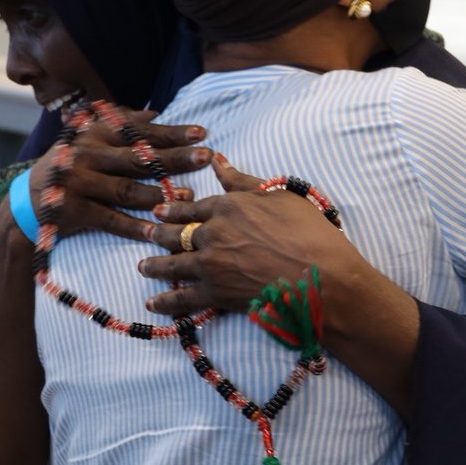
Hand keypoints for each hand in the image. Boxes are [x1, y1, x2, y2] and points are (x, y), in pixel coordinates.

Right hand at [26, 107, 210, 241]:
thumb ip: (120, 124)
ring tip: (188, 196)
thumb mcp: (90, 137)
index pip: (140, 132)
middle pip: (139, 159)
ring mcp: (80, 183)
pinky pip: (111, 220)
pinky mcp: (75, 211)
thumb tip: (155, 111)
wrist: (29, 199)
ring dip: (159, 195)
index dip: (171, 133)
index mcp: (96, 134)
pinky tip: (157, 231)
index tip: (201, 133)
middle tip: (204, 157)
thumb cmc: (71, 163)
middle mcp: (88, 155)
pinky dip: (135, 227)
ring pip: (127, 190)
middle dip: (174, 158)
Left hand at [139, 155, 366, 314]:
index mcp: (228, 206)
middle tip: (148, 234)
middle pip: (176, 232)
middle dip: (159, 233)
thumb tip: (218, 162)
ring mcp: (210, 265)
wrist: (322, 278)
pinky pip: (182, 297)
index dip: (174, 208)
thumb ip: (243, 181)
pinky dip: (165, 301)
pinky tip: (152, 303)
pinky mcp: (215, 294)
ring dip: (154, 265)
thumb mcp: (280, 196)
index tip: (160, 209)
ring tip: (143, 266)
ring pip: (172, 263)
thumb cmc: (309, 233)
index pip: (192, 206)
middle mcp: (212, 233)